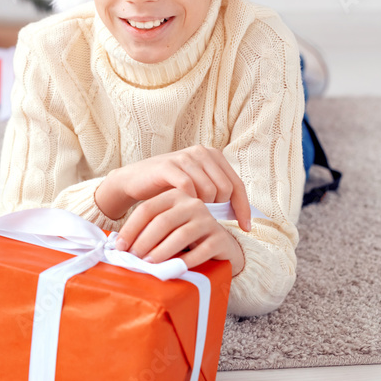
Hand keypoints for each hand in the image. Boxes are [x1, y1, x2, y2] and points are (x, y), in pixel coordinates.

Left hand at [114, 188, 245, 274]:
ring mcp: (208, 220)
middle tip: (133, 257)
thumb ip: (148, 231)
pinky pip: (200, 251)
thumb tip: (119, 245)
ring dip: (161, 252)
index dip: (131, 228)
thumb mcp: (166, 229)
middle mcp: (192, 204)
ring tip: (149, 264)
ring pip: (180, 235)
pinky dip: (185, 261)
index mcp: (174, 196)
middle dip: (144, 241)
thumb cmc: (185, 238)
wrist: (220, 245)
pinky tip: (174, 269)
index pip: (147, 209)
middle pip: (162, 221)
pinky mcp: (220, 238)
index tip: (120, 246)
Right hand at [117, 144, 251, 231]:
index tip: (246, 227)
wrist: (134, 181)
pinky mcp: (168, 165)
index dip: (243, 208)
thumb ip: (217, 194)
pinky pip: (188, 188)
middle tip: (204, 219)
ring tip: (190, 214)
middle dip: (218, 209)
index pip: (237, 184)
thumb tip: (244, 215)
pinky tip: (180, 209)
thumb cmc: (168, 189)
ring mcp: (185, 157)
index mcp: (213, 156)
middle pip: (225, 189)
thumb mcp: (197, 188)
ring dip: (202, 208)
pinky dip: (187, 202)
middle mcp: (201, 152)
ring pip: (209, 189)